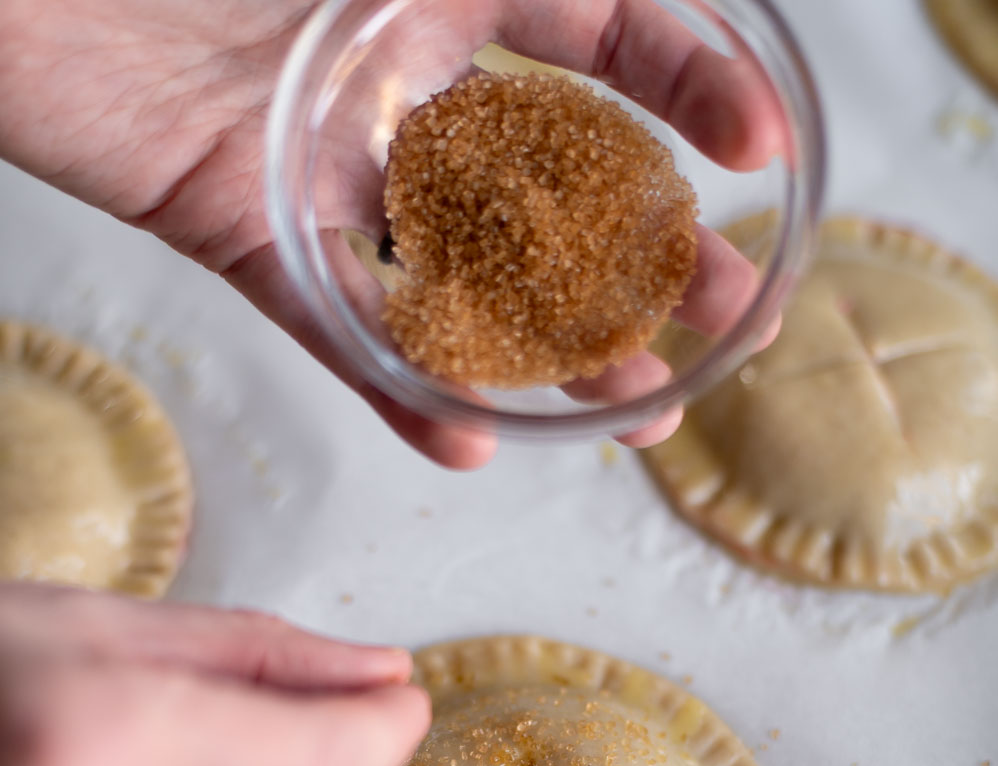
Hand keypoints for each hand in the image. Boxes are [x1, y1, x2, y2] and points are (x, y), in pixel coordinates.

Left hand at [0, 0, 784, 466]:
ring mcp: (327, 167)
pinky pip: (338, 324)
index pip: (604, 36)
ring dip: (556, 350)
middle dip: (652, 257)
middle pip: (553, 185)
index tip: (758, 156)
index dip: (690, 90)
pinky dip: (402, 386)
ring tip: (638, 410)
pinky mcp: (246, 231)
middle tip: (727, 323)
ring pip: (463, 275)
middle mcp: (395, 84)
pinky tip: (472, 438)